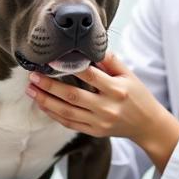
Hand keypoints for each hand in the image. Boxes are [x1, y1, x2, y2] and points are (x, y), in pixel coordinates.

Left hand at [25, 50, 178, 170]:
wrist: (147, 124)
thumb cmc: (137, 95)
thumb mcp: (128, 75)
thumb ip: (110, 61)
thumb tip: (92, 46)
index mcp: (116, 90)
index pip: (90, 76)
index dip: (70, 67)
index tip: (52, 60)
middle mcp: (107, 107)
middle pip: (73, 96)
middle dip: (50, 85)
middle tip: (32, 75)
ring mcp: (99, 122)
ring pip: (67, 112)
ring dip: (46, 101)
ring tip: (31, 90)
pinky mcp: (94, 132)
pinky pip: (69, 123)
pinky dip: (54, 114)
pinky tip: (42, 104)